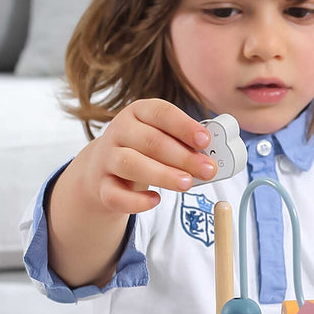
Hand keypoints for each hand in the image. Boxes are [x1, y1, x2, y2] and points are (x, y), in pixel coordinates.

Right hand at [80, 98, 216, 215]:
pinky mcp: (101, 186)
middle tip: (208, 170)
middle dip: (183, 156)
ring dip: (163, 175)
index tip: (205, 140)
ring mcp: (107, 159)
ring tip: (187, 184)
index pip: (161, 113)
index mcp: (138, 112)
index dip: (184, 126)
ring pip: (131, 164)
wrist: (103, 168)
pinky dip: (136, 201)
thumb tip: (212, 157)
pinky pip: (115, 194)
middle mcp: (119, 132)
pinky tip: (156, 200)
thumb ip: (185, 143)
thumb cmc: (144, 150)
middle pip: (150, 141)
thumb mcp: (162, 137)